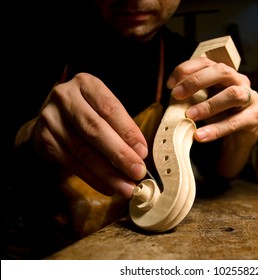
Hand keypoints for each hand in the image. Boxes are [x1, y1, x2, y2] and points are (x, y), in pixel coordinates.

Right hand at [19, 73, 147, 197]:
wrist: (51, 119)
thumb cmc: (87, 113)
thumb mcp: (103, 109)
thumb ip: (121, 126)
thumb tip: (140, 154)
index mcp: (86, 84)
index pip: (110, 108)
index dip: (128, 131)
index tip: (143, 152)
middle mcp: (65, 97)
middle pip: (95, 129)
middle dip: (120, 154)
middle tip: (138, 172)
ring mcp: (51, 119)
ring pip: (83, 151)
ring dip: (108, 173)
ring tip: (126, 187)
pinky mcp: (44, 140)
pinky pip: (72, 163)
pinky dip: (93, 178)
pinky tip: (108, 187)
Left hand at [167, 56, 257, 143]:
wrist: (241, 136)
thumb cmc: (220, 115)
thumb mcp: (204, 100)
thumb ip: (192, 94)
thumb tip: (172, 94)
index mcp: (225, 73)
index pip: (206, 62)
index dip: (186, 69)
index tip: (169, 84)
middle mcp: (240, 80)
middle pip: (222, 71)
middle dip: (197, 81)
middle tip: (177, 95)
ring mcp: (250, 98)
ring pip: (232, 95)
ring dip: (208, 105)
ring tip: (189, 115)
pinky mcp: (254, 118)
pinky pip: (234, 122)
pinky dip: (215, 130)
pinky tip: (200, 136)